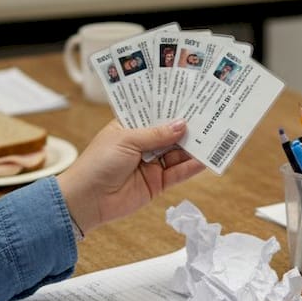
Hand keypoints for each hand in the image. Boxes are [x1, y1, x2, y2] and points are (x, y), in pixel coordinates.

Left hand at [56, 119, 204, 233]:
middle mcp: (142, 144)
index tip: (193, 100)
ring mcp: (151, 164)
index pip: (155, 114)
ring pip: (177, 153)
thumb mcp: (126, 140)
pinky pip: (178, 173)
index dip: (172, 108)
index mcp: (130, 127)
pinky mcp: (157, 184)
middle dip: (188, 127)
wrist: (86, 200)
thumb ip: (156, 134)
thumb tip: (182, 125)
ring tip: (214, 136)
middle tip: (210, 117)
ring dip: (194, 147)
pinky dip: (191, 167)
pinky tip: (206, 159)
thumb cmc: (98, 163)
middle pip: (170, 134)